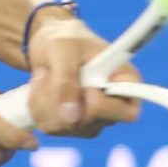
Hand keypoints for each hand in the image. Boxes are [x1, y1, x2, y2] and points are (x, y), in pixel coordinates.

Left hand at [24, 15, 140, 136]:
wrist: (46, 44)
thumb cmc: (63, 38)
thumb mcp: (63, 47)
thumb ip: (67, 78)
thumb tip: (71, 117)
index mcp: (125, 81)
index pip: (129, 112)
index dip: (104, 108)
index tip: (86, 88)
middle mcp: (113, 104)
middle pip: (92, 124)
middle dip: (64, 101)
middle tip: (53, 73)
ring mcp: (93, 118)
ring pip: (68, 127)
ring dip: (46, 102)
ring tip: (45, 75)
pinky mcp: (72, 124)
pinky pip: (52, 128)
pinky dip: (38, 107)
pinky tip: (40, 87)